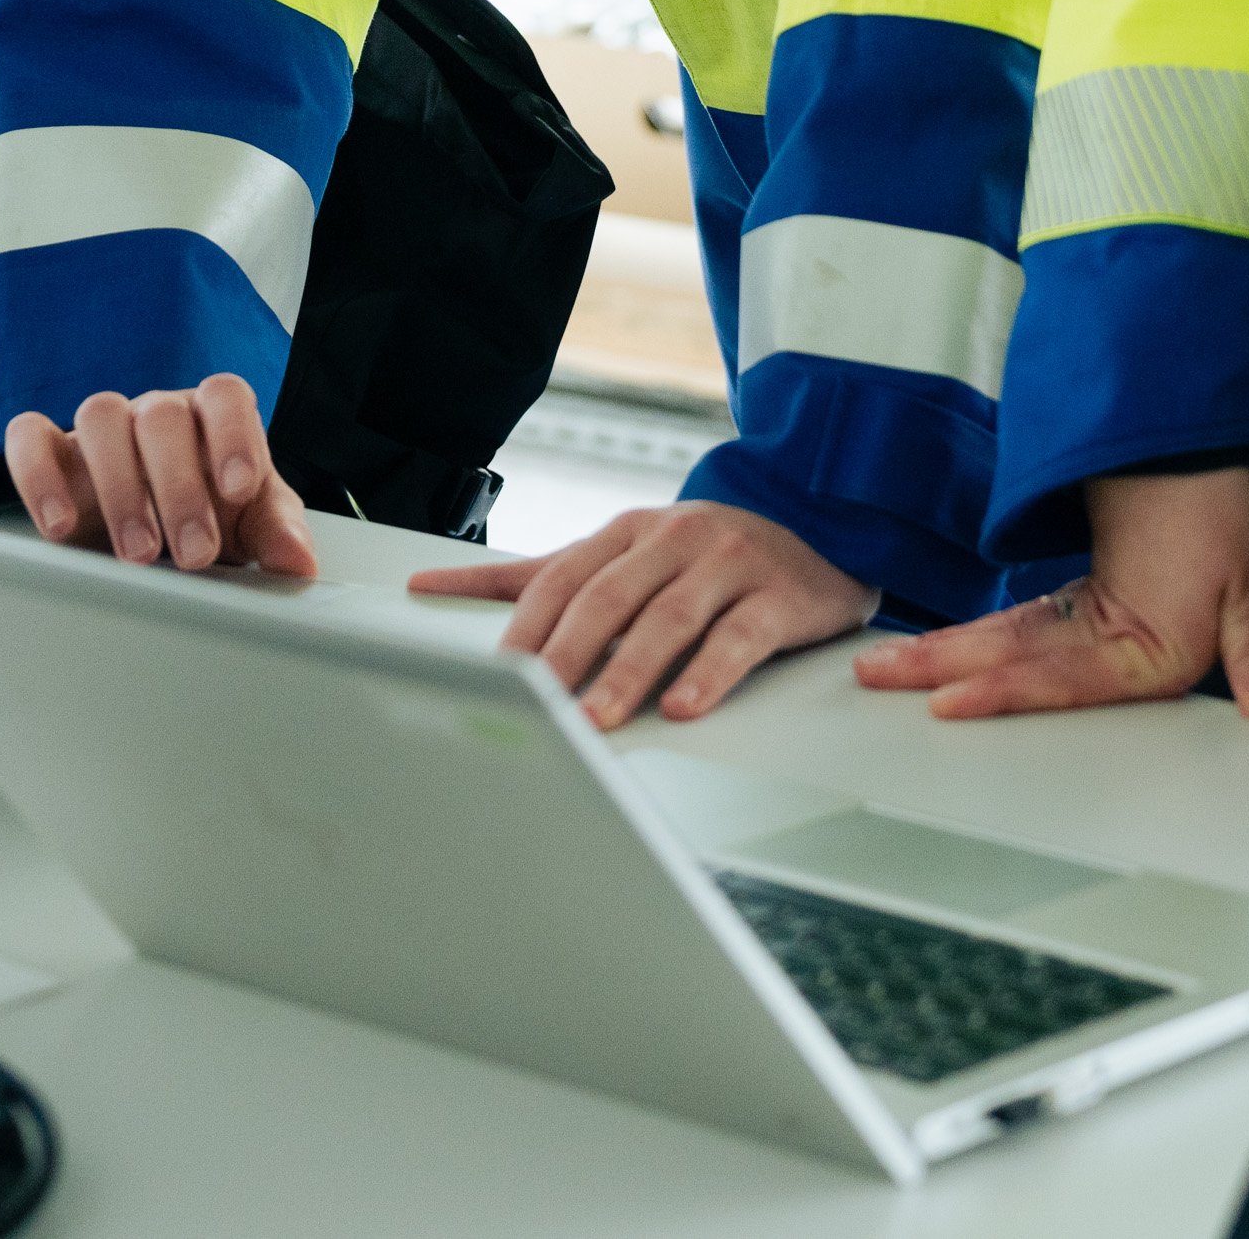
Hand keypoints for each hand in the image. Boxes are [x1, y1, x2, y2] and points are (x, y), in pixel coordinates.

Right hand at [0, 376, 317, 578]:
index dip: (232, 434)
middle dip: (179, 489)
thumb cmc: (208, 520)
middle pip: (163, 416)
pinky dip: (39, 476)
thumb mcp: (249, 528)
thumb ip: (277, 534)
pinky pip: (29, 437)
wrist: (155, 541)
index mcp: (211, 418)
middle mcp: (156, 414)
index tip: (238, 488)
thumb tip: (298, 561)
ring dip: (119, 488)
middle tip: (194, 555)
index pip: (225, 394)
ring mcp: (103, 429)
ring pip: (99, 416)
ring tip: (138, 554)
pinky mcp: (52, 452)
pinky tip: (59, 527)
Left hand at [408, 505, 875, 727]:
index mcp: (629, 529)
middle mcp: (676, 536)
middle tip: (540, 703)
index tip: (497, 674)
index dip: (528, 625)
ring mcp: (730, 561)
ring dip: (630, 672)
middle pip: (611, 596)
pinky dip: (709, 673)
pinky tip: (684, 705)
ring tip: (599, 717)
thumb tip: (429, 585)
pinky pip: (741, 636)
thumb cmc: (704, 559)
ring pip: (671, 617)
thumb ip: (532, 578)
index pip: (564, 575)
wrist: (819, 534)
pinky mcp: (779, 595)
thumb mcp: (620, 557)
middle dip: (570, 654)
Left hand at [851, 464, 1248, 722]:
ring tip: (885, 666)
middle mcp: (1118, 654)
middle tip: (880, 678)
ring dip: (948, 655)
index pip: (1067, 683)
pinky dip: (976, 636)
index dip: (1007, 691)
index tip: (947, 698)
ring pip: (1009, 648)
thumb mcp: (1247, 583)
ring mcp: (1094, 629)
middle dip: (948, 672)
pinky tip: (935, 650)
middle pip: (1022, 669)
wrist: (1199, 440)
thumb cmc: (1222, 505)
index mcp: (1156, 661)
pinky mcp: (1079, 603)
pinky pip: (1017, 625)